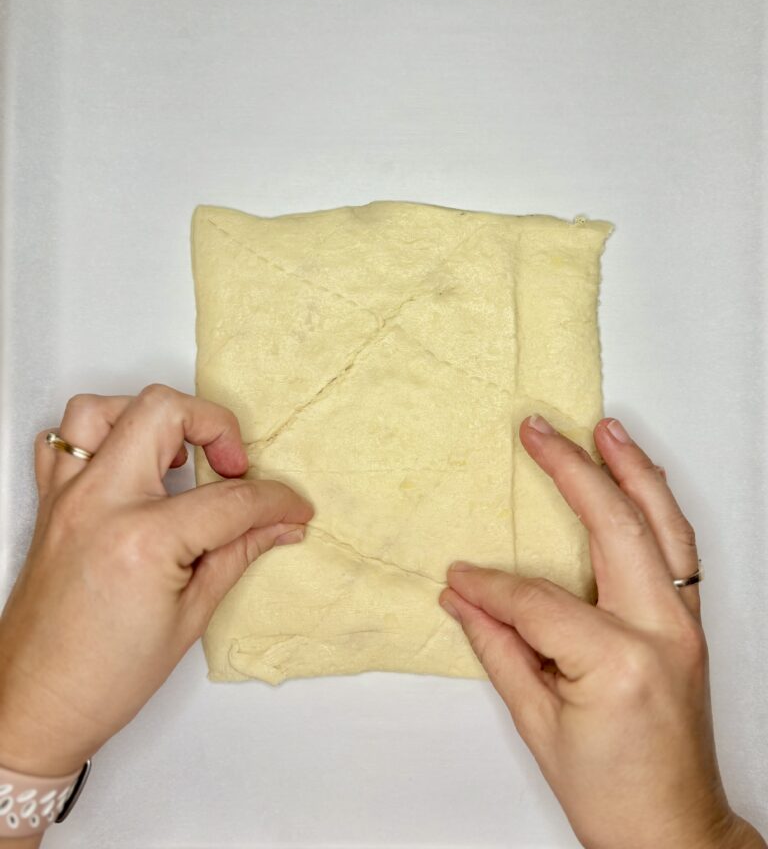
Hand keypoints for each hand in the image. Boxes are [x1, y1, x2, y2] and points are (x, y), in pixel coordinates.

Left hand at [0, 385, 312, 782]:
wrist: (37, 706)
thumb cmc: (105, 677)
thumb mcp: (192, 616)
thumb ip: (239, 552)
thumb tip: (280, 525)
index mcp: (142, 539)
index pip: (229, 498)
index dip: (275, 501)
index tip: (293, 508)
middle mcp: (99, 503)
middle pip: (165, 413)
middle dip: (216, 425)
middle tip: (234, 466)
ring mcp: (67, 498)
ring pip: (103, 408)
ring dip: (152, 419)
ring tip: (178, 454)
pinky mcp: (50, 503)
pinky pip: (64, 439)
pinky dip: (101, 435)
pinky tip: (129, 462)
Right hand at [440, 416, 765, 848]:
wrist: (673, 834)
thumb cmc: (613, 797)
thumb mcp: (538, 724)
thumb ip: (499, 646)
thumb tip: (463, 596)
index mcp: (619, 660)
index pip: (539, 599)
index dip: (491, 586)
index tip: (460, 575)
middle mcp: (663, 631)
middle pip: (616, 527)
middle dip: (574, 469)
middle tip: (538, 430)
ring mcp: (686, 624)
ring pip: (664, 525)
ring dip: (634, 470)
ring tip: (605, 429)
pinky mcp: (691, 624)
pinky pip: (677, 549)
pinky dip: (656, 506)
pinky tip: (635, 481)